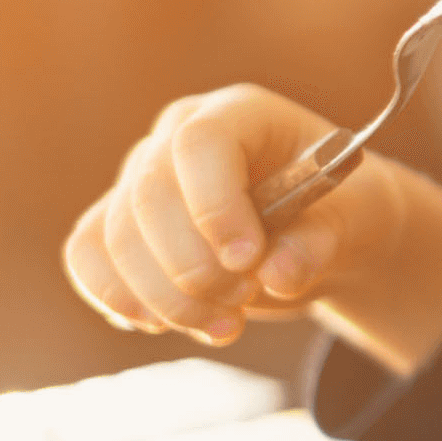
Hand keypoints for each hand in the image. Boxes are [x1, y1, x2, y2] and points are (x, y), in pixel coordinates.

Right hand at [64, 85, 406, 347]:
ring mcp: (141, 178)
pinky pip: (88, 257)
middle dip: (191, 267)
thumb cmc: (340, 214)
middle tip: (242, 303)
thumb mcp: (353, 222)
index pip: (199, 144)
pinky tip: (165, 324)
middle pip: (147, 195)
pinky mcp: (120, 224)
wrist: (325, 235)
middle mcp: (178, 136)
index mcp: (241, 114)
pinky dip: (119, 298)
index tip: (248, 261)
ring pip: (113, 236)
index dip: (213, 205)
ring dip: (163, 298)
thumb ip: (318, 243)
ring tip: (225, 326)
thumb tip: (280, 272)